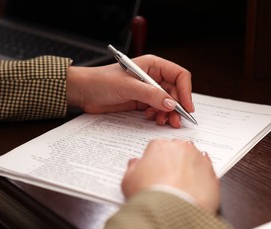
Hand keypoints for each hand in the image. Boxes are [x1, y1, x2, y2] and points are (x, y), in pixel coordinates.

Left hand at [66, 55, 193, 127]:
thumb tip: (171, 104)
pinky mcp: (142, 102)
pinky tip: (151, 118)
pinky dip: (158, 116)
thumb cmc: (101, 81)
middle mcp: (153, 77)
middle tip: (175, 121)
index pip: (179, 75)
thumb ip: (151, 95)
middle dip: (176, 107)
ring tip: (162, 122)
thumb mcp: (128, 87)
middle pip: (175, 92)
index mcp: (153, 65)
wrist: (84, 92)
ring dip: (167, 114)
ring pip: (167, 103)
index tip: (186, 107)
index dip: (185, 91)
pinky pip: (157, 110)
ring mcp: (148, 90)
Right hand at [121, 139, 219, 213]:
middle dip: (174, 161)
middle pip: (177, 150)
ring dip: (189, 168)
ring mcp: (199, 159)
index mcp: (160, 146)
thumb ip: (133, 168)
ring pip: (194, 159)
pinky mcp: (212, 173)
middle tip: (168, 178)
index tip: (155, 170)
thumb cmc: (149, 196)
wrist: (171, 213)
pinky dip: (201, 178)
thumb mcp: (128, 181)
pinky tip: (194, 189)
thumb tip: (135, 163)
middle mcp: (181, 148)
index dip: (155, 160)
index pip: (157, 147)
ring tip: (182, 186)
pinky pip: (206, 172)